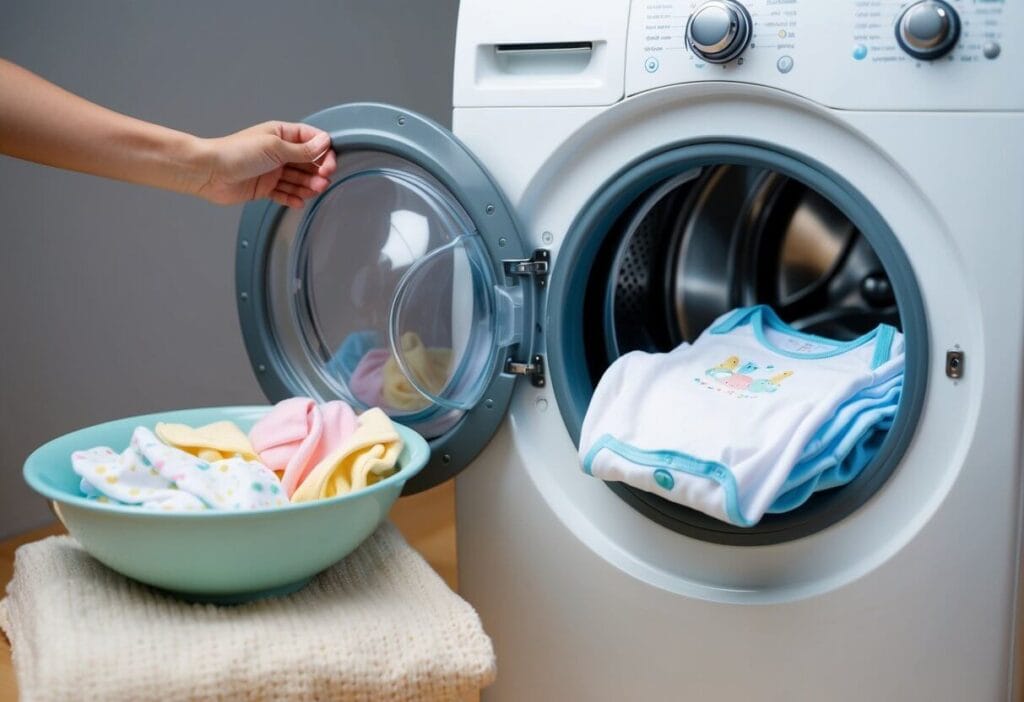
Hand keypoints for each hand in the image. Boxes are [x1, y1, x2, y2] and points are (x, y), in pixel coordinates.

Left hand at [195, 121, 337, 207]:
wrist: (208, 172)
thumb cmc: (235, 153)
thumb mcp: (274, 147)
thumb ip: (301, 149)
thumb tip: (324, 142)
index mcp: (281, 134)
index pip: (311, 141)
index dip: (324, 153)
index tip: (328, 165)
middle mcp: (279, 152)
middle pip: (308, 162)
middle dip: (317, 172)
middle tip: (322, 181)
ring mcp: (273, 170)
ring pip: (298, 179)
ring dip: (308, 186)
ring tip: (313, 192)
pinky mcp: (265, 187)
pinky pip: (285, 193)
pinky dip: (293, 198)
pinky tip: (299, 201)